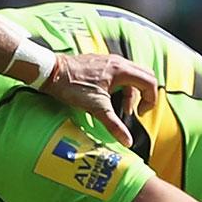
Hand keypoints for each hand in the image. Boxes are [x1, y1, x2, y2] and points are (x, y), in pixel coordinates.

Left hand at [43, 53, 161, 146]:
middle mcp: (118, 61)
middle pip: (144, 76)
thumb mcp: (96, 108)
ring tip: (119, 108)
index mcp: (121, 70)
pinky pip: (119, 73)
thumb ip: (114, 124)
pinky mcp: (100, 63)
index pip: (149, 82)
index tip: (139, 114)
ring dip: (131, 92)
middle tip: (134, 111)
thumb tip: (128, 141)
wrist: (51, 72)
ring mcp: (109, 60)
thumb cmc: (72, 87)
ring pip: (131, 75)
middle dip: (144, 95)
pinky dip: (120, 86)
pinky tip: (107, 98)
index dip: (150, 100)